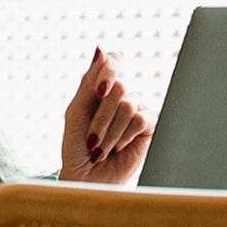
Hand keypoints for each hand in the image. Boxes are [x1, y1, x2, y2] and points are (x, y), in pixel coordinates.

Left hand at [59, 47, 154, 183]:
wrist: (86, 177)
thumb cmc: (76, 146)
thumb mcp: (76, 112)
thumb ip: (88, 82)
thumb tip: (100, 49)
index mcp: (99, 87)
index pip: (111, 60)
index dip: (108, 69)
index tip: (99, 90)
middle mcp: (120, 95)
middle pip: (117, 87)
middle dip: (100, 117)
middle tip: (92, 139)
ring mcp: (136, 109)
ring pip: (127, 105)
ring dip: (109, 132)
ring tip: (101, 148)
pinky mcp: (149, 125)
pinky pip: (140, 119)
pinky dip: (123, 136)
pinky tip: (118, 148)